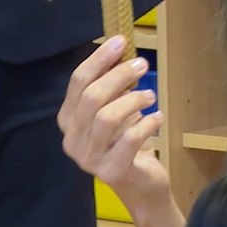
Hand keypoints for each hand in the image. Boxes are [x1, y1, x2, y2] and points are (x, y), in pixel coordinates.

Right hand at [59, 36, 170, 214]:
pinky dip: (146, 123)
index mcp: (69, 120)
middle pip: (91, 98)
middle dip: (118, 75)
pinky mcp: (112, 171)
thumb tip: (120, 48)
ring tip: (150, 95)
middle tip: (142, 65)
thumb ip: (113, 85)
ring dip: (133, 100)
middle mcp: (72, 139)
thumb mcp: (117, 109)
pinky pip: (129, 140)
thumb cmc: (127, 141)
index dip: (99, 59)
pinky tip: (157, 117)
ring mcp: (89, 158)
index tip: (120, 41)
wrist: (140, 185)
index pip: (77, 82)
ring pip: (107, 117)